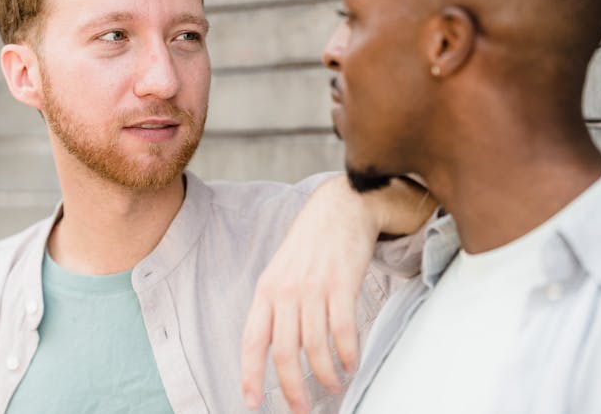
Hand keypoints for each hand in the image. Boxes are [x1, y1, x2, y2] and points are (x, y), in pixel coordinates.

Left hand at [240, 175, 430, 412]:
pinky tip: (350, 364)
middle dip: (293, 389)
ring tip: (332, 387)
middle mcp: (287, 291)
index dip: (250, 375)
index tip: (252, 403)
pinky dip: (347, 354)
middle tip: (302, 409)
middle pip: (285, 352)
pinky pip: (343, 330)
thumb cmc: (311, 244)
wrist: (340, 208)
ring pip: (315, 346)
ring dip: (325, 375)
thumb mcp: (281, 271)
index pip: (253, 341)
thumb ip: (275, 305)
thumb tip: (271, 348)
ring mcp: (314, 287)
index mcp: (267, 290)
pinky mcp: (342, 284)